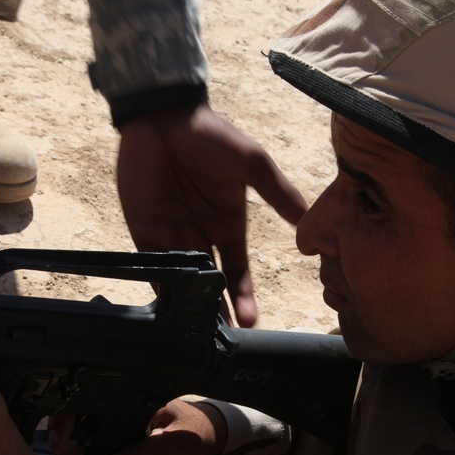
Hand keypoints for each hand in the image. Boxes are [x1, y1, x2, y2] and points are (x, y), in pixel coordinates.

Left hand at [117, 105, 307, 326]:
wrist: (163, 117)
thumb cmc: (210, 135)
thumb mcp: (252, 163)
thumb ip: (279, 192)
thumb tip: (309, 219)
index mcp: (229, 226)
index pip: (238, 271)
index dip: (244, 297)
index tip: (252, 321)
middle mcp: (202, 237)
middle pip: (210, 285)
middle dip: (218, 312)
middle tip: (224, 337)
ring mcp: (173, 237)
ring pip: (183, 283)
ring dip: (191, 306)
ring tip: (199, 331)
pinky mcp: (145, 233)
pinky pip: (152, 267)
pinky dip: (160, 287)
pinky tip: (169, 308)